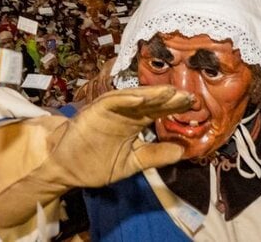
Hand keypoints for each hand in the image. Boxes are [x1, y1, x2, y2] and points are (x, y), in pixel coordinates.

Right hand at [49, 85, 192, 186]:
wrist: (63, 168)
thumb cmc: (94, 163)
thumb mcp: (131, 163)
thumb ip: (155, 156)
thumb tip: (182, 151)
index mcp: (135, 123)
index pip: (160, 112)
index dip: (176, 108)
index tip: (196, 106)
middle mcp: (125, 112)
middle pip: (151, 102)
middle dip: (170, 98)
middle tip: (190, 96)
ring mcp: (110, 109)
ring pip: (134, 98)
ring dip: (151, 94)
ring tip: (170, 92)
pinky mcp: (94, 110)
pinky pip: (112, 102)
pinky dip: (125, 98)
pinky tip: (141, 99)